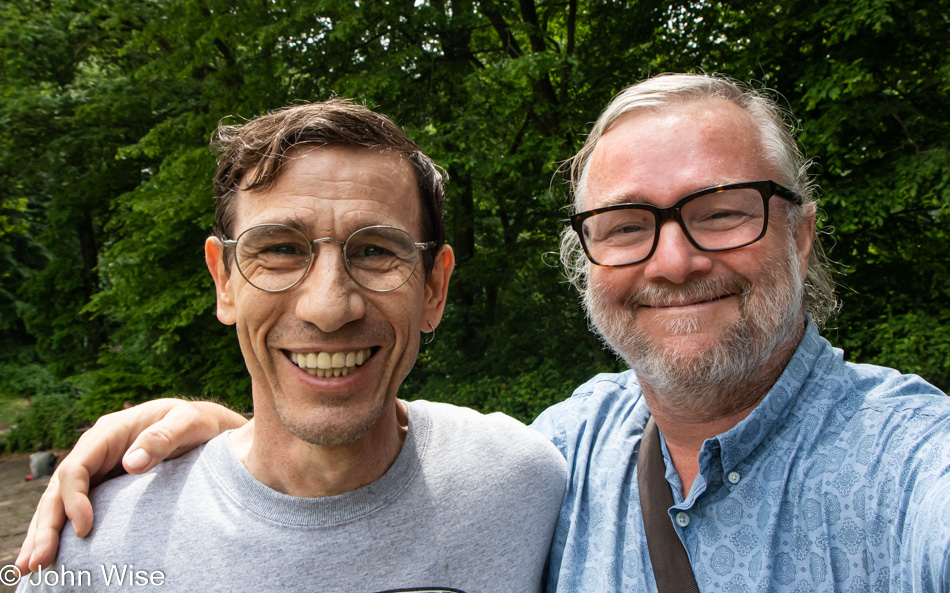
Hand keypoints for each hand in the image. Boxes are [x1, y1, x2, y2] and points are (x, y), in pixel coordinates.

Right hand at [14, 398, 246, 573]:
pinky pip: (73, 508)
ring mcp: (97, 467)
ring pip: (59, 501)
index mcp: (110, 432)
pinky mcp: (103, 484)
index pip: (77, 467)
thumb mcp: (188, 423)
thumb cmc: (198, 423)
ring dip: (44, 533)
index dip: (74, 499)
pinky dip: (59, 531)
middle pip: (59, 488)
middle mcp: (96, 449)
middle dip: (46, 525)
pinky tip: (50, 556)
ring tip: (31, 567)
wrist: (206, 427)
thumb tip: (131, 464)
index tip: (84, 529)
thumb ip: (162, 438)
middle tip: (37, 561)